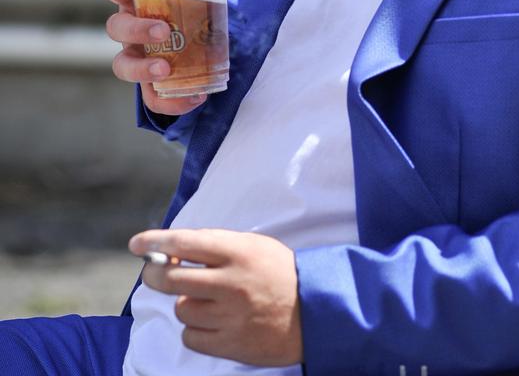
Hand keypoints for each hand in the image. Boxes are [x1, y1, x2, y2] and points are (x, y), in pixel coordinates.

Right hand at [100, 0, 248, 115]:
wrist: (194, 43)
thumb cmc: (188, 9)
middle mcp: (129, 28)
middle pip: (116, 27)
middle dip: (137, 29)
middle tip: (163, 30)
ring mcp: (136, 57)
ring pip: (122, 65)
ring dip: (141, 68)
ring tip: (165, 70)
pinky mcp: (149, 85)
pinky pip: (151, 98)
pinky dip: (170, 102)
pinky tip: (195, 97)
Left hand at [129, 228, 302, 365]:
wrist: (314, 311)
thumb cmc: (280, 272)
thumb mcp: (254, 246)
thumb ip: (217, 246)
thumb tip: (174, 251)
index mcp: (238, 251)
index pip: (185, 242)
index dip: (155, 242)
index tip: (136, 243)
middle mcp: (231, 282)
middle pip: (171, 279)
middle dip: (155, 274)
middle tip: (154, 273)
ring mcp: (230, 315)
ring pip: (181, 309)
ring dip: (186, 304)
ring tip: (206, 300)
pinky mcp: (230, 344)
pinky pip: (191, 337)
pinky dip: (195, 330)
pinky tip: (212, 322)